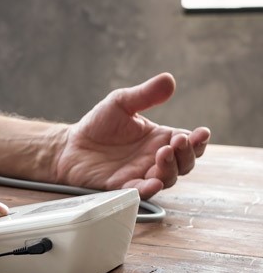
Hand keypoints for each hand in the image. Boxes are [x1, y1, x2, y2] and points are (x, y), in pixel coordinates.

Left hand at [56, 73, 210, 198]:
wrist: (70, 144)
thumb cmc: (98, 125)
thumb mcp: (121, 103)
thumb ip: (144, 94)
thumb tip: (168, 80)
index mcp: (159, 139)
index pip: (189, 143)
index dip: (199, 141)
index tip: (201, 133)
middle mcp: (154, 159)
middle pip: (184, 163)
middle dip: (186, 154)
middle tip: (178, 142)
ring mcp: (140, 174)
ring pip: (167, 179)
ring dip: (170, 168)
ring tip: (162, 153)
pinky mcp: (122, 187)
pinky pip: (140, 192)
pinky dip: (149, 189)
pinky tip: (153, 183)